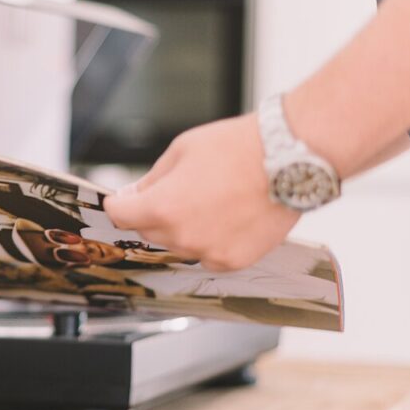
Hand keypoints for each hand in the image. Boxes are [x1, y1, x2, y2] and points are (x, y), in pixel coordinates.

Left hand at [102, 113, 299, 270]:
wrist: (289, 159)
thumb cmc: (239, 148)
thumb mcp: (181, 150)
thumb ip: (151, 180)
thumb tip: (134, 195)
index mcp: (161, 208)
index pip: (119, 215)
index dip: (120, 203)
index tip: (124, 200)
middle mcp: (182, 237)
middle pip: (148, 232)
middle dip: (153, 213)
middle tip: (178, 191)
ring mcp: (208, 252)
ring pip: (178, 245)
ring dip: (183, 228)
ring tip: (210, 200)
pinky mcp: (233, 261)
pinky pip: (207, 255)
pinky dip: (210, 239)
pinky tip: (227, 215)